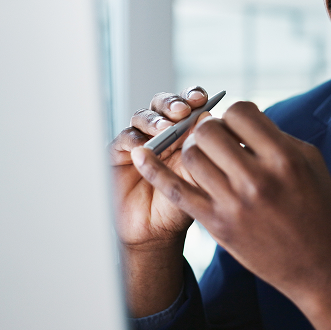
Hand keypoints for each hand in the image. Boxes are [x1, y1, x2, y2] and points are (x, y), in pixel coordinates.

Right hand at [109, 86, 209, 316]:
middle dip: (173, 103)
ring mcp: (140, 141)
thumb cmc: (181, 206)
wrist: (155, 232)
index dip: (193, 97)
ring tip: (166, 127)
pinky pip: (124, 138)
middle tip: (183, 110)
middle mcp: (162, 132)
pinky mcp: (118, 154)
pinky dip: (133, 138)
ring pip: (144, 116)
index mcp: (185, 132)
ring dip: (155, 119)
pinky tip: (143, 144)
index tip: (203, 99)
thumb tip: (211, 120)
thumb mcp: (199, 179)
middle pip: (164, 104)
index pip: (189, 104)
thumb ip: (204, 152)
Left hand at [130, 101, 330, 329]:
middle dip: (211, 129)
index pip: (240, 112)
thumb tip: (242, 118)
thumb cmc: (319, 209)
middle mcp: (257, 179)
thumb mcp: (309, 161)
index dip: (236, 114)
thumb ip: (275, 136)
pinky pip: (176, 191)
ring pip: (191, 156)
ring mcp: (234, 204)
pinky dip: (154, 170)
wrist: (320, 266)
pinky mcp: (217, 226)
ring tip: (205, 156)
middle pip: (210, 130)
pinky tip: (141, 156)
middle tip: (218, 140)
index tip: (240, 127)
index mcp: (284, 158)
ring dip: (193, 149)